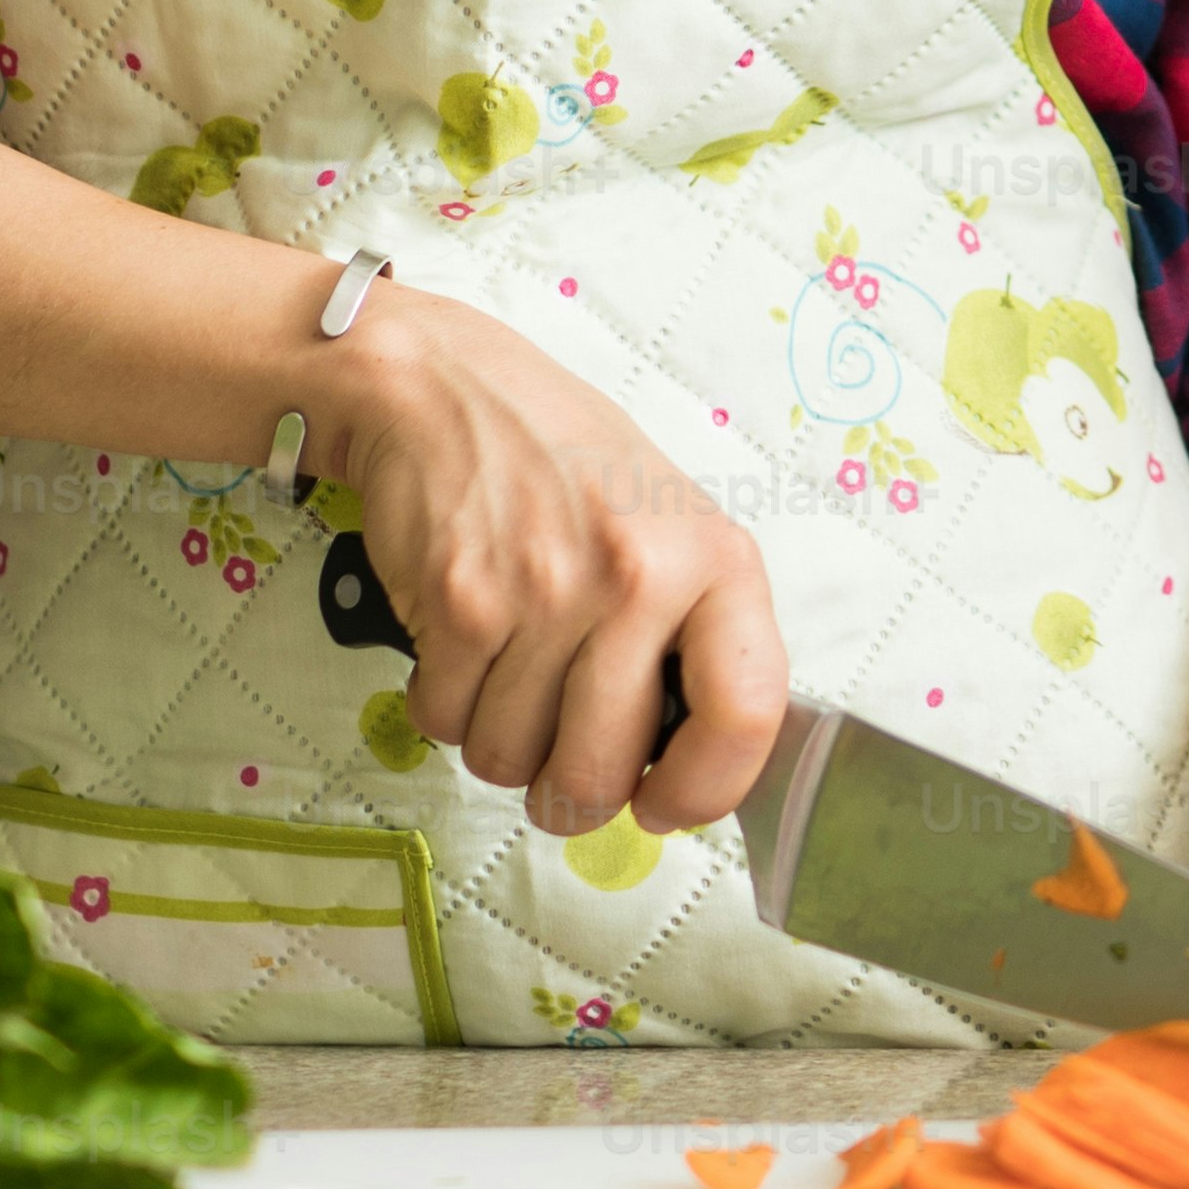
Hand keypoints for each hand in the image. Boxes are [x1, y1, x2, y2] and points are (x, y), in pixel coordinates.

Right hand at [314, 281, 790, 839]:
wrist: (441, 384)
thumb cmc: (562, 459)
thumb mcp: (669, 520)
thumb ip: (692, 632)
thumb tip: (693, 762)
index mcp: (713, 558)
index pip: (747, 714)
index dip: (705, 790)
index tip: (665, 804)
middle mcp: (637, 577)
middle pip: (602, 772)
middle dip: (570, 791)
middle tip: (557, 757)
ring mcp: (545, 593)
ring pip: (511, 759)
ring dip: (498, 738)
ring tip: (507, 665)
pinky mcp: (461, 604)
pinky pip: (445, 722)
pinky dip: (443, 701)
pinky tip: (461, 639)